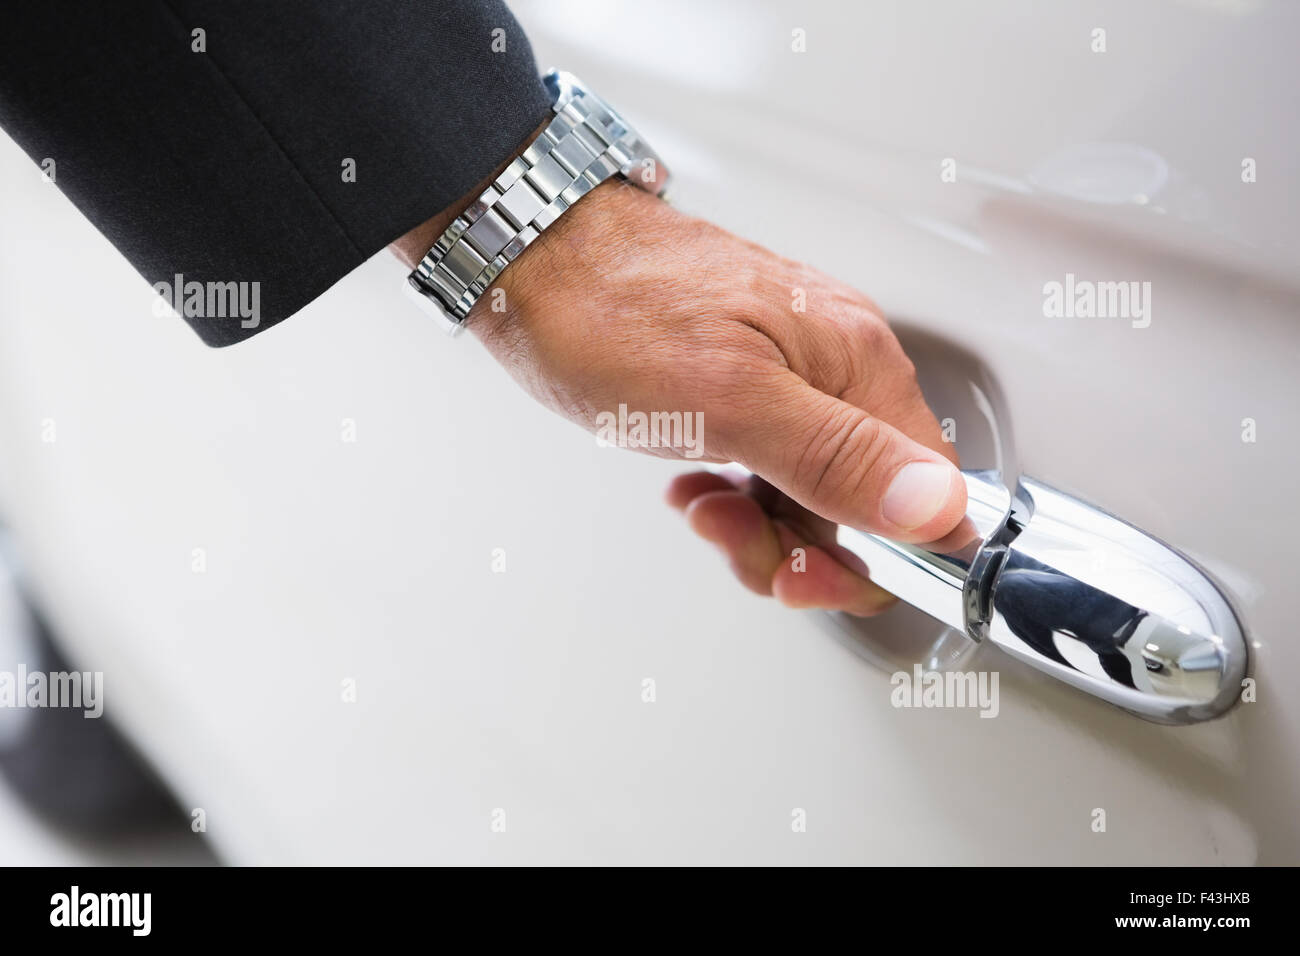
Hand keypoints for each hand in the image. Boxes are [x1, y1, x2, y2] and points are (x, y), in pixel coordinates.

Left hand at [405, 180, 966, 614]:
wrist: (538, 256)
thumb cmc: (613, 309)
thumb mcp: (728, 399)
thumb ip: (836, 456)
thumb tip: (935, 508)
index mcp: (856, 364)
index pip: (925, 498)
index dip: (873, 557)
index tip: (802, 573)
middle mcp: (839, 367)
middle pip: (867, 506)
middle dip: (796, 545)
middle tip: (728, 533)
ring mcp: (796, 373)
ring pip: (814, 495)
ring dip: (757, 524)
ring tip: (700, 503)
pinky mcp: (754, 382)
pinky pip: (773, 467)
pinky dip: (735, 493)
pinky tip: (694, 483)